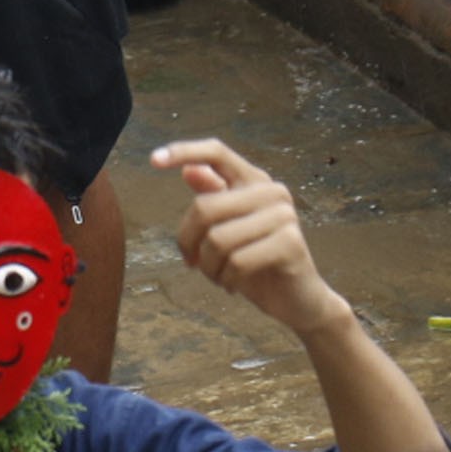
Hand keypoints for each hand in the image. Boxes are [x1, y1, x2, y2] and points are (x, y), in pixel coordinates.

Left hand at [156, 139, 354, 337]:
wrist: (297, 301)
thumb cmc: (256, 263)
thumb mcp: (226, 230)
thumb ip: (211, 199)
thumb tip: (188, 171)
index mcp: (253, 181)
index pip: (217, 152)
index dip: (184, 151)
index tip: (153, 160)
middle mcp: (272, 192)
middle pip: (204, 207)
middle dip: (189, 242)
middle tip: (193, 263)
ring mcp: (284, 216)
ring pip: (217, 239)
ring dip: (208, 267)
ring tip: (218, 276)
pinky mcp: (291, 243)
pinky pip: (237, 261)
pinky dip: (227, 279)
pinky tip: (234, 285)